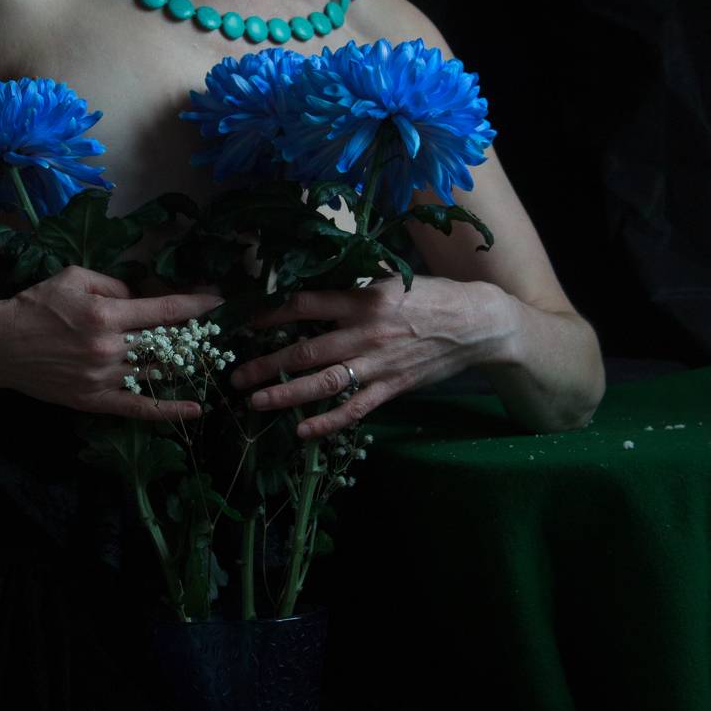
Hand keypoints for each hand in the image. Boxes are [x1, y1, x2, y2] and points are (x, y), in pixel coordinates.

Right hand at [0, 263, 223, 421]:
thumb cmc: (36, 305)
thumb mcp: (75, 278)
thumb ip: (114, 285)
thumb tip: (141, 296)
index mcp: (106, 316)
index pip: (164, 310)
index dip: (195, 304)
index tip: (218, 300)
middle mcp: (109, 349)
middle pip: (164, 342)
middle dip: (191, 334)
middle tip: (209, 329)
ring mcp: (103, 378)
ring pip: (155, 371)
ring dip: (181, 364)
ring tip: (203, 357)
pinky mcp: (94, 401)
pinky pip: (139, 408)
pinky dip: (169, 410)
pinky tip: (195, 409)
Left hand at [230, 275, 502, 439]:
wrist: (476, 324)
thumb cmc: (431, 295)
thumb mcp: (389, 279)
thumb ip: (353, 283)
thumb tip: (313, 277)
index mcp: (362, 299)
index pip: (303, 304)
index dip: (269, 313)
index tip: (241, 321)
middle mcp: (365, 332)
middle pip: (305, 350)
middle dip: (265, 363)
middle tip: (234, 376)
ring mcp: (378, 364)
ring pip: (323, 384)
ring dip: (285, 395)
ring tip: (255, 403)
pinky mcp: (391, 388)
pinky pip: (354, 410)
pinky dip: (327, 423)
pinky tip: (302, 432)